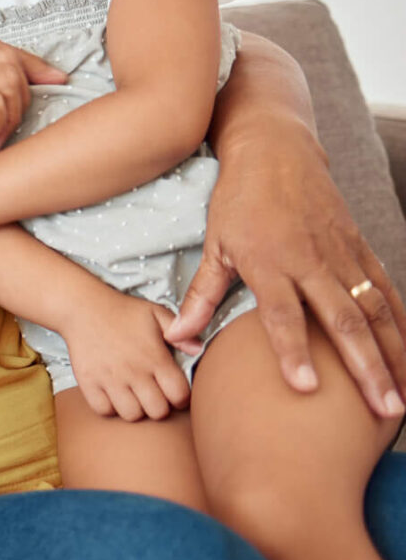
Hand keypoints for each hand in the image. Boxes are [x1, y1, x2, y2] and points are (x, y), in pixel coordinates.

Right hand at [62, 290, 189, 421]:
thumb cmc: (122, 311)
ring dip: (136, 409)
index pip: (179, 396)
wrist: (82, 307)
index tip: (174, 392)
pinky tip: (113, 394)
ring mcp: (109, 379)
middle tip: (154, 395)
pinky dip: (110, 407)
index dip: (181, 398)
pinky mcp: (88, 382)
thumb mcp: (157, 314)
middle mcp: (134, 371)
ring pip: (132, 415)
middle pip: (157, 412)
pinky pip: (104, 410)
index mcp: (155, 357)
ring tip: (133, 396)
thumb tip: (199, 351)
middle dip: (160, 406)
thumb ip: (182, 334)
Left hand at [167, 126, 405, 418]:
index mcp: (270, 262)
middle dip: (366, 368)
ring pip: (375, 310)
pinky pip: (385, 289)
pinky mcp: (359, 246)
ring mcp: (341, 254)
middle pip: (343, 321)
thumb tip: (177, 338)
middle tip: (383, 410)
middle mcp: (312, 261)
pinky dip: (400, 322)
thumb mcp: (214, 245)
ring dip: (393, 354)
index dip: (292, 351)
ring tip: (402, 397)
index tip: (305, 389)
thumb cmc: (238, 200)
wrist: (276, 150)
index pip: (282, 315)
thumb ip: (201, 296)